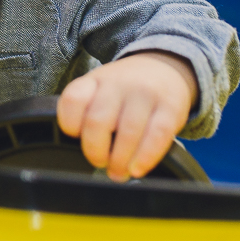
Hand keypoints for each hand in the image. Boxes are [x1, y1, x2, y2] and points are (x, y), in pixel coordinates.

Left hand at [56, 51, 197, 181]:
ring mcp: (145, 94)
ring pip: (128, 132)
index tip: (75, 138)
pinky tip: (138, 168)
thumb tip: (83, 153)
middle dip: (95, 151)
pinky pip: (156, 136)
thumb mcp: (100, 89)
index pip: (73, 100)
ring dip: (120, 160)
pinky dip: (145, 158)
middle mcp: (118, 84)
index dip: (69, 125)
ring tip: (119, 172)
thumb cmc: (126, 90)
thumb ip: (87, 113)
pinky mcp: (170, 107)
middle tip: (100, 162)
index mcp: (95, 80)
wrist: (164, 68)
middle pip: (98, 122)